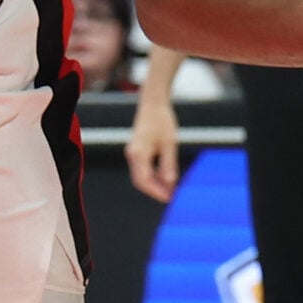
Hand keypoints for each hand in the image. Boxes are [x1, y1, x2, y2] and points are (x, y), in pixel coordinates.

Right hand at [125, 87, 179, 202]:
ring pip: (141, 176)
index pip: (144, 180)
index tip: (169, 198)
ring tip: (170, 189)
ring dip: (154, 184)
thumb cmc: (162, 121)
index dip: (156, 192)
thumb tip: (169, 184)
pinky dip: (152, 176)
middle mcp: (132, 155)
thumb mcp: (169, 144)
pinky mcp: (136, 151)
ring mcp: (133, 153)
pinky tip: (165, 178)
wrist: (153, 104)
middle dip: (154, 190)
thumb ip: (168, 165)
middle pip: (140, 181)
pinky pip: (142, 169)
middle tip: (171, 196)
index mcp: (138, 153)